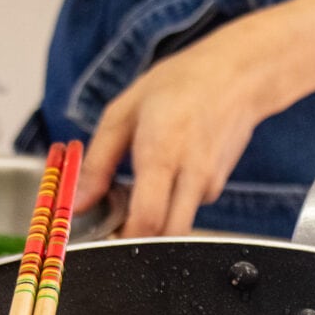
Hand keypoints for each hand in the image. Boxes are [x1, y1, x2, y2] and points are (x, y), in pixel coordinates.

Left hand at [74, 15, 288, 237]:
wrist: (235, 75)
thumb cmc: (179, 85)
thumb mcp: (123, 112)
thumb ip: (97, 162)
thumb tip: (79, 202)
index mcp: (161, 154)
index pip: (146, 220)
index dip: (123, 238)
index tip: (103, 234)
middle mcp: (191, 174)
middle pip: (166, 235)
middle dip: (139, 239)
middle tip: (118, 223)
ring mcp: (209, 183)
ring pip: (178, 226)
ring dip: (156, 222)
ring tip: (140, 191)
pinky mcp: (218, 186)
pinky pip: (190, 210)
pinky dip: (173, 205)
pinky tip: (167, 176)